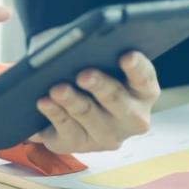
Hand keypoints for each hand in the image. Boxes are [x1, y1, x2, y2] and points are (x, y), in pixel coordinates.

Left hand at [27, 51, 159, 153]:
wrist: (76, 105)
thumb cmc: (94, 73)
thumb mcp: (102, 61)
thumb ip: (100, 52)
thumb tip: (80, 44)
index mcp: (144, 92)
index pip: (145, 77)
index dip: (136, 67)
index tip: (126, 55)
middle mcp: (132, 118)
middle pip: (117, 100)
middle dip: (100, 86)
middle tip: (84, 75)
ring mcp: (108, 135)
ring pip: (89, 116)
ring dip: (72, 101)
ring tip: (57, 89)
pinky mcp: (81, 145)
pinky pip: (67, 129)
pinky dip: (55, 114)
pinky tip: (44, 102)